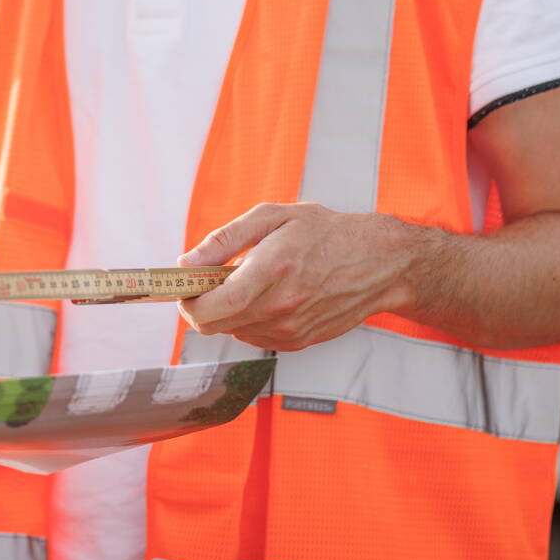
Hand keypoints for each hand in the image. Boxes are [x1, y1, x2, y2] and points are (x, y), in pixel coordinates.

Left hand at [177, 202, 423, 351]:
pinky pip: (253, 337)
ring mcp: (291, 329)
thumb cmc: (325, 233)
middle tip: (203, 282)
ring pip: (231, 332)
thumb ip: (224, 240)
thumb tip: (186, 263)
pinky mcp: (299, 342)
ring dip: (224, 312)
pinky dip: (246, 320)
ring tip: (244, 282)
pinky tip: (264, 296)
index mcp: (272, 269)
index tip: (180, 287)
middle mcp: (282, 306)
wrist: (378, 263)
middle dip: (198, 306)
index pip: (214, 305)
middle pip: (215, 325)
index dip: (187, 301)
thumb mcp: (272, 217)